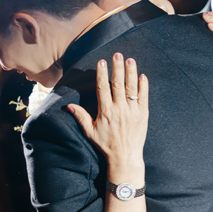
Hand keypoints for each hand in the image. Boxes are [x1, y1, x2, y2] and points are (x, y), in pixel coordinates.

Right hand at [67, 53, 148, 174]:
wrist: (125, 157)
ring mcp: (132, 111)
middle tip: (117, 54)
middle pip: (118, 84)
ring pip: (131, 88)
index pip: (103, 88)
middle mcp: (119, 109)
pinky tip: (142, 75)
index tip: (102, 61)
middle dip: (117, 68)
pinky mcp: (143, 114)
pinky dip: (143, 86)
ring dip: (131, 72)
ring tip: (130, 60)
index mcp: (106, 111)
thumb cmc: (106, 145)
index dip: (102, 74)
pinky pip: (143, 97)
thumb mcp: (90, 132)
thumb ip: (81, 117)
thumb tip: (69, 106)